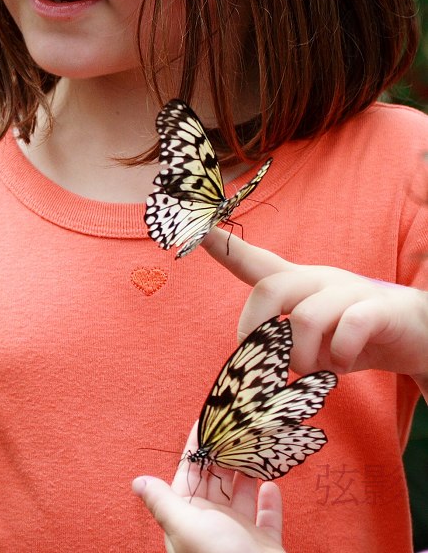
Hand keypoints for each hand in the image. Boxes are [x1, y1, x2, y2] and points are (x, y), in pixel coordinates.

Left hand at [133, 422, 284, 552]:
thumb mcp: (187, 528)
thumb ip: (163, 502)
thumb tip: (136, 481)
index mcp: (189, 517)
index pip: (189, 473)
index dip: (196, 447)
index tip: (206, 420)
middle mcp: (212, 523)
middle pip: (218, 479)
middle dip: (226, 452)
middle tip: (238, 424)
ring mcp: (239, 535)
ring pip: (243, 494)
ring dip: (249, 471)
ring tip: (256, 444)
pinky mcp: (263, 544)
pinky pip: (267, 517)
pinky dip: (270, 500)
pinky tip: (273, 482)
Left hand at [202, 228, 427, 383]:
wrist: (419, 332)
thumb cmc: (354, 336)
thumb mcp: (312, 340)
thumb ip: (281, 345)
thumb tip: (253, 363)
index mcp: (298, 283)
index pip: (254, 261)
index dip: (224, 248)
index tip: (196, 230)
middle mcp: (319, 279)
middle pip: (269, 289)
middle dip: (256, 330)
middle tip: (266, 363)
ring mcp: (349, 291)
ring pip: (304, 318)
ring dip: (302, 358)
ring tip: (315, 371)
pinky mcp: (378, 309)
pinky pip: (347, 328)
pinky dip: (339, 356)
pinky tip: (344, 364)